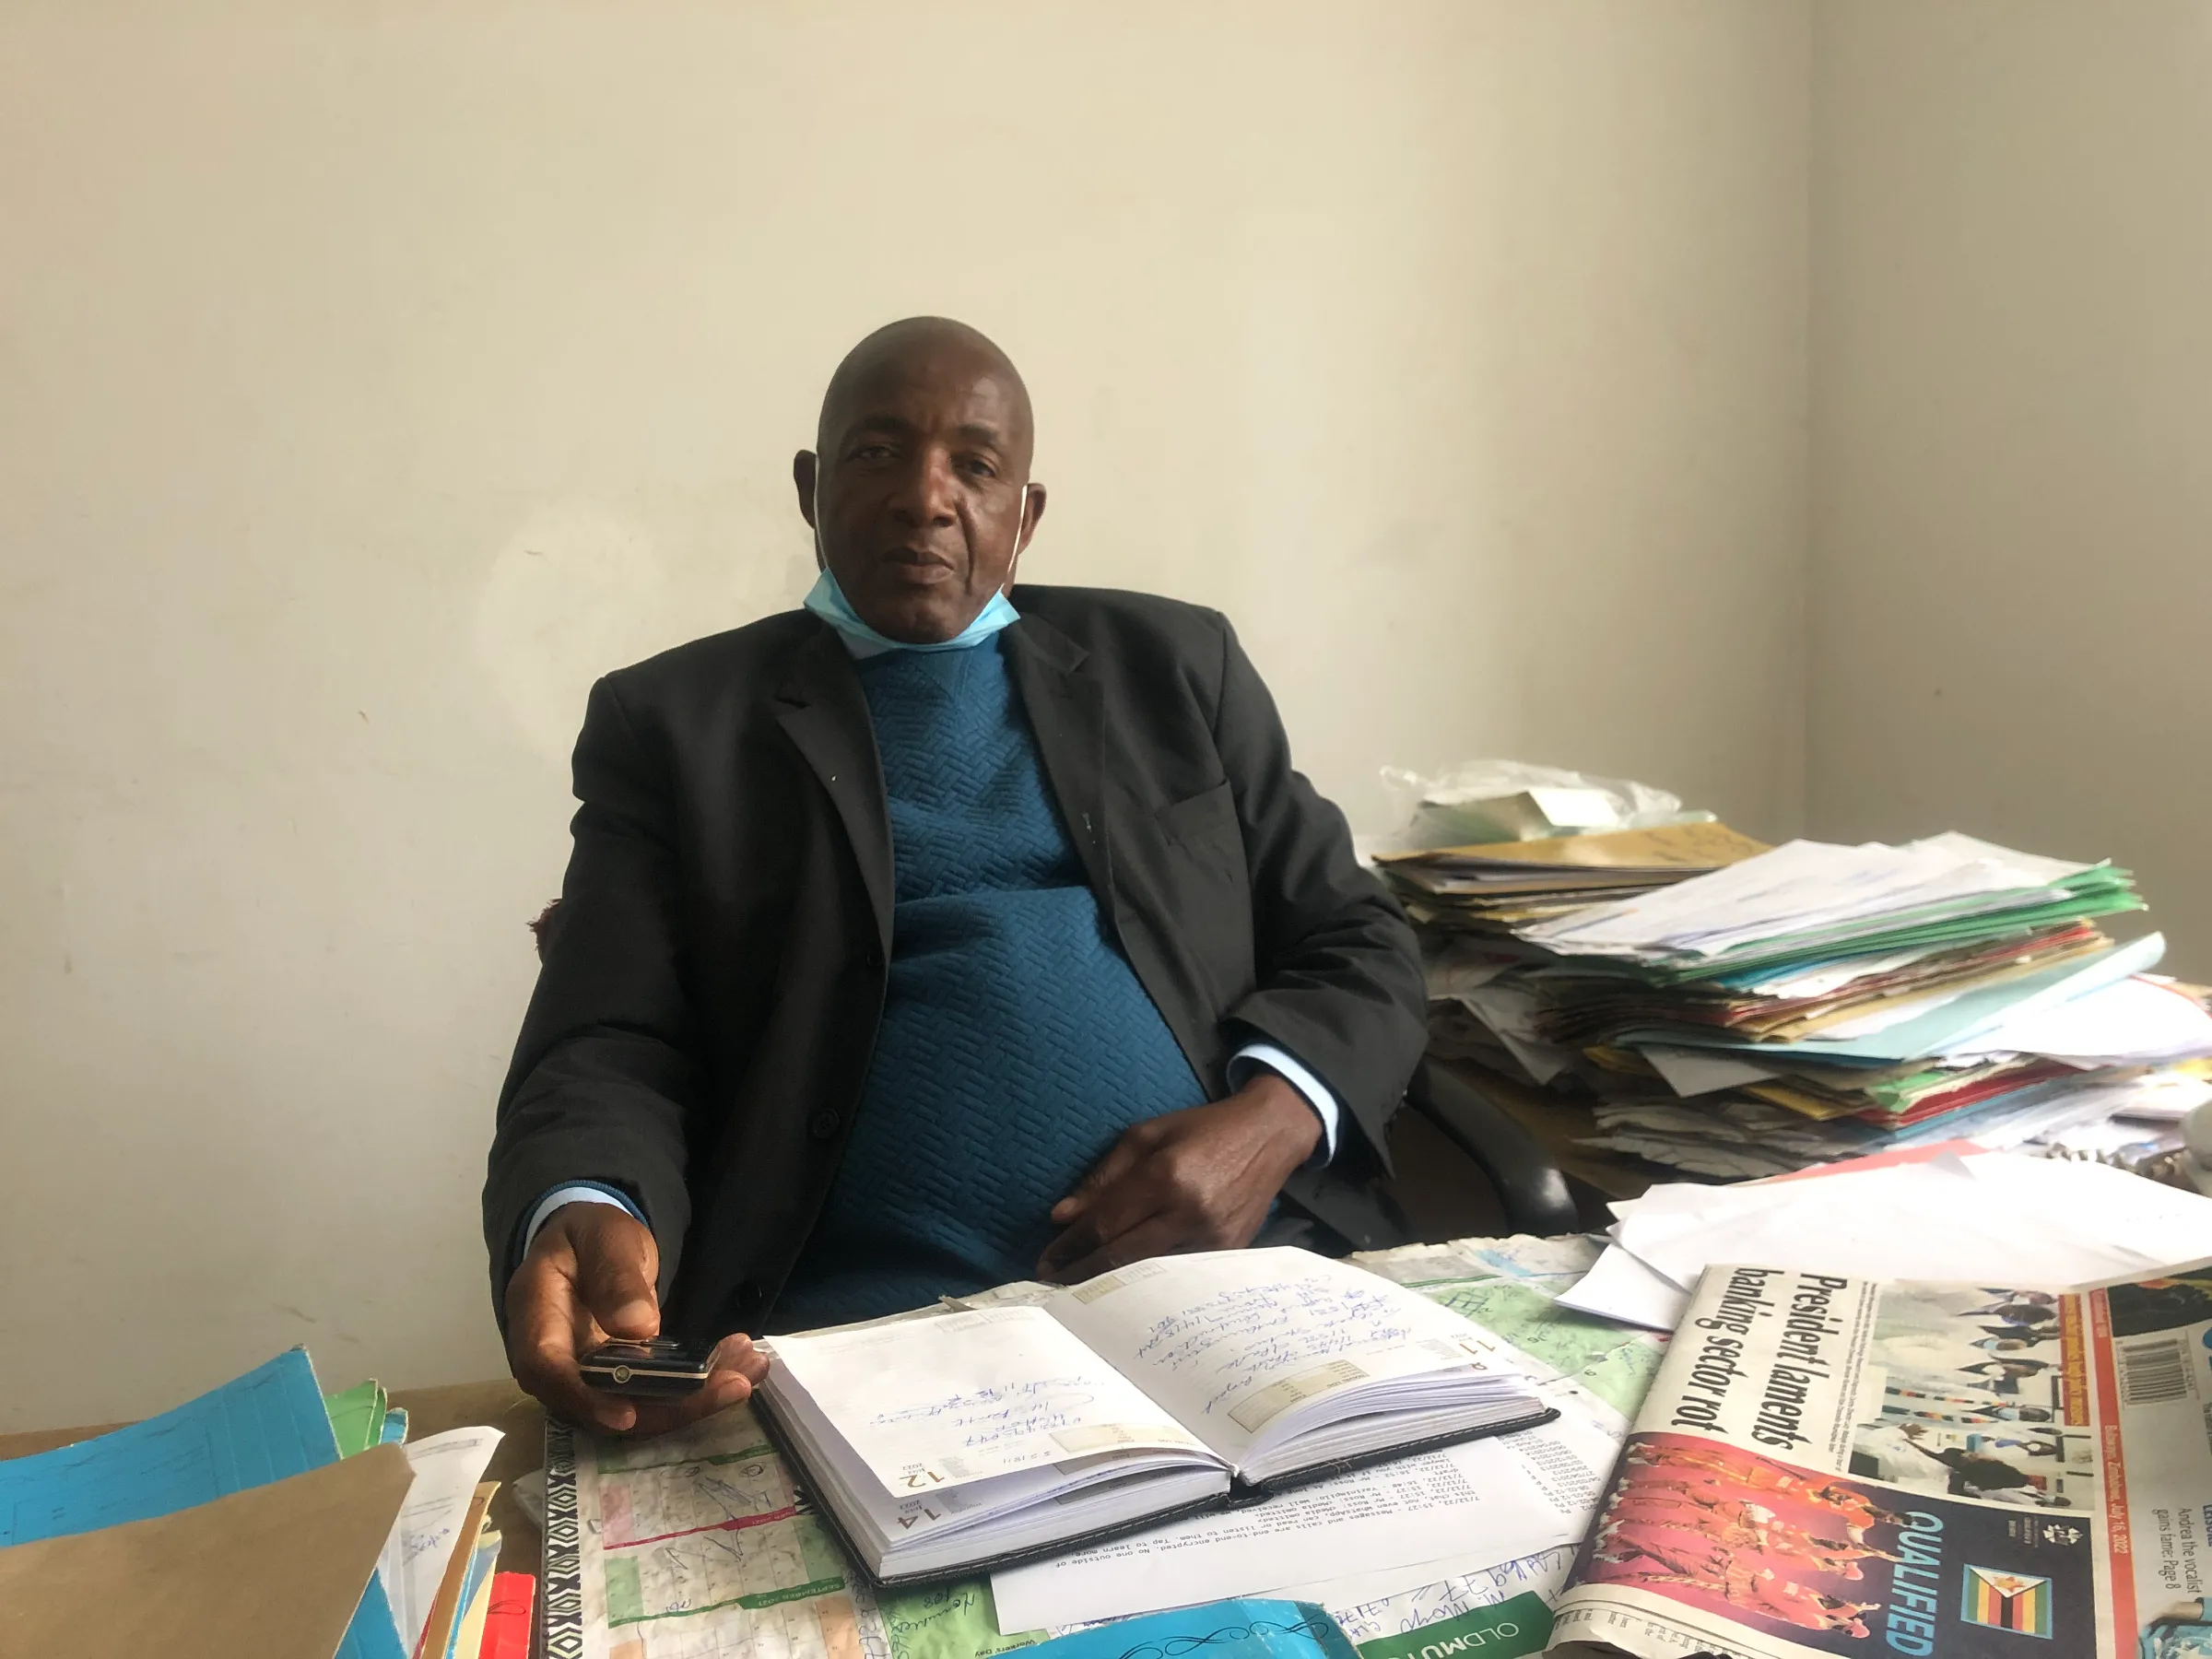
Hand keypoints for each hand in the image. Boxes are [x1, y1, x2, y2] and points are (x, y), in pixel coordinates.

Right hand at [505, 1203, 767, 1435]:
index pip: (545, 1370)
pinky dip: (699, 1387)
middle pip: (601, 1404)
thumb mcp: (604, 1237)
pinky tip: (741, 1366)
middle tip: (734, 1385)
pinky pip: (655, 1396)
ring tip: (750, 1370)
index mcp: (535, 1318)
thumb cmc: (590, 1234)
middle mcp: (557, 1361)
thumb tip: (636, 1327)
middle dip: (670, 1406)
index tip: (627, 1415)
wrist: (593, 1244)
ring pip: (635, 1407)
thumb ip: (616, 1276)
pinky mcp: (620, 1382)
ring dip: (695, 1399)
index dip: (584, 1400)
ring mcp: (588, 1378)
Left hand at [1036, 1074, 1321, 1283]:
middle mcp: (1189, 1212)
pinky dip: (1148, 1282)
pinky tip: (1124, 1287)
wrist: (1268, 1135)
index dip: (1071, 1247)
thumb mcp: (1145, 1136)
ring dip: (1111, 1283)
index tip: (1044, 1262)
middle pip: (1122, 1257)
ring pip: (1149, 1273)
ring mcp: (1213, 1238)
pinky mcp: (1230, 1252)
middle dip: (1082, 1273)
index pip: (1106, 1224)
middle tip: (1052, 1284)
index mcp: (1165, 1176)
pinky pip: (1179, 1274)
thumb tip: (1061, 1216)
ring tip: (1079, 1289)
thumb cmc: (1201, 1130)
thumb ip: (1102, 1177)